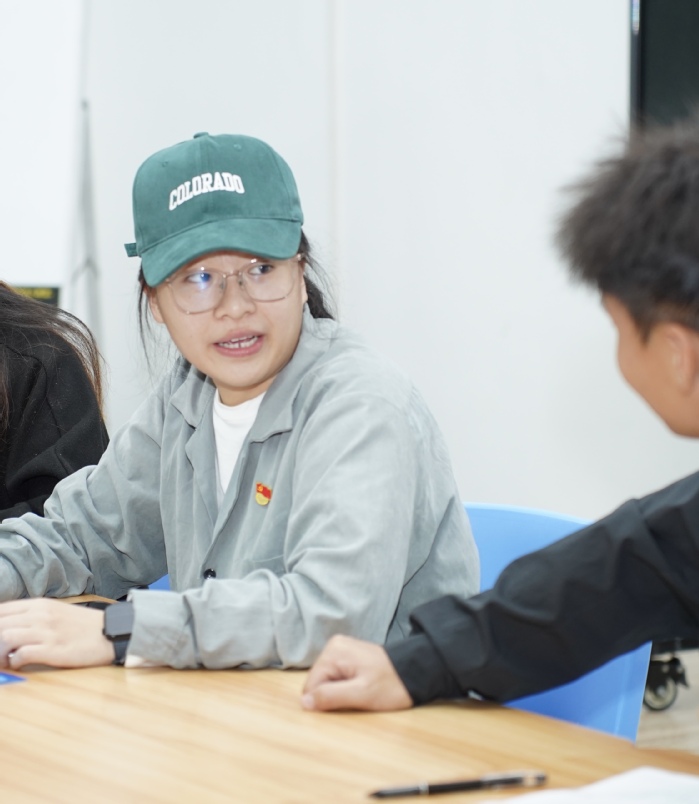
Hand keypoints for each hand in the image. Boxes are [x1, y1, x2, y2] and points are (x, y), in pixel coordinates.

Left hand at [0, 599, 114, 669]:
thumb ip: (32, 616)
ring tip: (5, 660)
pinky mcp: (53, 649)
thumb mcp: (56, 612)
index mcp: (39, 604)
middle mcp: (40, 615)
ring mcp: (46, 632)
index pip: (1, 610)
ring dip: (0, 653)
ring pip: (5, 638)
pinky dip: (14, 661)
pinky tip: (19, 663)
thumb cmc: (83, 626)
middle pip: (0, 625)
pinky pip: (21, 654)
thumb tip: (8, 627)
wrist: (110, 632)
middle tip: (0, 652)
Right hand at [301, 634, 412, 711]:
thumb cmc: (391, 684)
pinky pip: (335, 676)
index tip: (346, 704)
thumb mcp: (361, 694)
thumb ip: (331, 697)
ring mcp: (340, 650)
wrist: (414, 671)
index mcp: (333, 652)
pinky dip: (343, 687)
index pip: (311, 685)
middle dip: (332, 696)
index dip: (325, 702)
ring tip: (359, 692)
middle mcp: (333, 646)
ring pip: (325, 681)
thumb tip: (304, 703)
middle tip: (355, 698)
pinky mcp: (347, 656)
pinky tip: (359, 687)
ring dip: (338, 692)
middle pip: (318, 682)